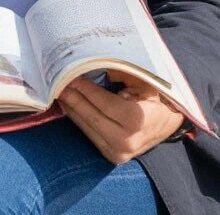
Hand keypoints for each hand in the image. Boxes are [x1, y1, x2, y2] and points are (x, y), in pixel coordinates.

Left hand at [58, 72, 184, 163]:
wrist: (165, 123)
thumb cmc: (153, 96)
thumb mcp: (142, 80)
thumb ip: (121, 72)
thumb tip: (94, 63)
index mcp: (137, 120)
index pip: (104, 103)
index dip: (85, 89)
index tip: (69, 76)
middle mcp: (127, 141)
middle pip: (90, 116)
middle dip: (71, 97)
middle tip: (54, 80)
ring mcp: (118, 152)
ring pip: (86, 126)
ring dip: (70, 107)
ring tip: (57, 90)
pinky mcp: (111, 156)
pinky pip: (88, 134)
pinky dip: (77, 118)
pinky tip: (68, 104)